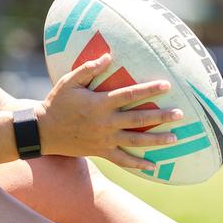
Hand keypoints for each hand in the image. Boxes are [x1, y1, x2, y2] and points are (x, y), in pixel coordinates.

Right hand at [37, 53, 182, 170]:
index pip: (130, 95)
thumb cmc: (56, 103)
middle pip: (139, 120)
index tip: (167, 85)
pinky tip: (154, 166)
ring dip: (156, 140)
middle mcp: (105, 123)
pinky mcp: (101, 151)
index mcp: (99, 103)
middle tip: (180, 113)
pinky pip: (123, 160)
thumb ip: (88, 69)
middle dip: (161, 116)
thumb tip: (109, 56)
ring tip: (175, 138)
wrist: (43, 131)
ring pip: (136, 141)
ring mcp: (104, 139)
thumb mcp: (69, 82)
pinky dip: (138, 164)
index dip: (149, 90)